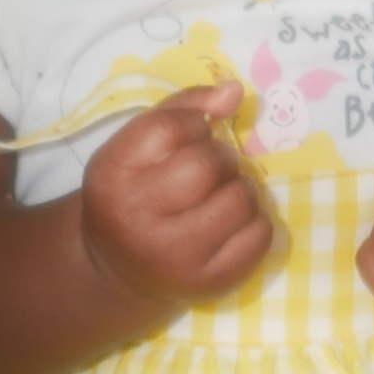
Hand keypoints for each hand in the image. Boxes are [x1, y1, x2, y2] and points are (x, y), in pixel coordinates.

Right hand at [79, 81, 275, 307]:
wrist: (118, 271)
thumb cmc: (133, 194)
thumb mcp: (136, 148)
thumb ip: (180, 110)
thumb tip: (234, 91)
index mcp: (112, 175)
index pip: (168, 128)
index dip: (194, 123)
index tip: (194, 135)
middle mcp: (137, 217)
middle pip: (206, 164)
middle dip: (221, 157)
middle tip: (212, 169)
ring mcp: (175, 255)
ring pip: (240, 198)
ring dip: (241, 188)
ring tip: (221, 196)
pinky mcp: (210, 282)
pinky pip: (261, 233)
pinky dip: (255, 220)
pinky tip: (231, 224)